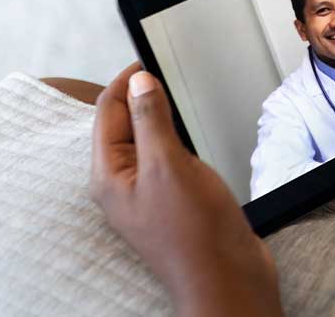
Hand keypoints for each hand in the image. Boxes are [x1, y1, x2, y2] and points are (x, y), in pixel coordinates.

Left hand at [90, 63, 280, 316]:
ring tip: (177, 94)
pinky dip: (176, 139)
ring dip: (160, 117)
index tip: (150, 57)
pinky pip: (167, 158)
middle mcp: (123, 183)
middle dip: (141, 96)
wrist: (226, 279)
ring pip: (147, 141)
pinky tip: (192, 134)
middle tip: (165, 70)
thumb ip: (151, 119)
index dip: (127, 80)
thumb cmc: (194, 234)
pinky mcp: (174, 200)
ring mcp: (149, 193)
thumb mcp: (168, 164)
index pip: (108, 110)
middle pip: (123, 124)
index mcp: (110, 174)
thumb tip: (138, 81)